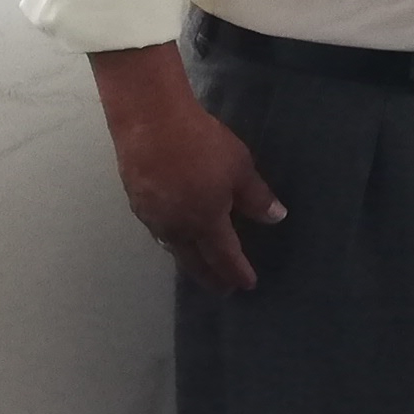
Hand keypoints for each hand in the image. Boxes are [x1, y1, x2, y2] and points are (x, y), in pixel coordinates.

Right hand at [89, 45, 284, 293]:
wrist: (150, 124)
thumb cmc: (202, 145)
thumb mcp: (240, 168)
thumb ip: (256, 197)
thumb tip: (276, 218)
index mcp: (205, 222)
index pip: (224, 256)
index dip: (236, 272)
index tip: (247, 285)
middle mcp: (177, 228)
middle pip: (195, 261)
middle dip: (211, 276)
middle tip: (223, 289)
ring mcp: (153, 217)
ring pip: (175, 249)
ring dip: (190, 262)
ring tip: (200, 267)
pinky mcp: (138, 203)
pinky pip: (160, 233)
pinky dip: (173, 242)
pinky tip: (175, 237)